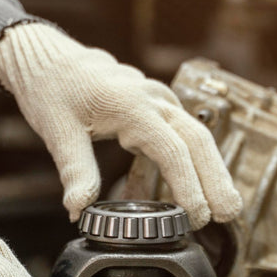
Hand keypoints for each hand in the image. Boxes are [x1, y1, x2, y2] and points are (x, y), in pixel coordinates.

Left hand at [0, 23, 241, 227]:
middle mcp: (152, 99)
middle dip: (215, 179)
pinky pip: (180, 135)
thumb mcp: (57, 131)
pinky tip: (192, 192)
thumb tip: (78, 210)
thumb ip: (74, 170)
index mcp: (130, 104)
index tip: (196, 215)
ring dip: (211, 171)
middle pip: (198, 140)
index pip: (172, 148)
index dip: (187, 184)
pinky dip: (190, 163)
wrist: (50, 61)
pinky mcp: (156, 108)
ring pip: (196, 135)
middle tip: (227, 214)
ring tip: (223, 209)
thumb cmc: (51, 90)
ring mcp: (158, 100)